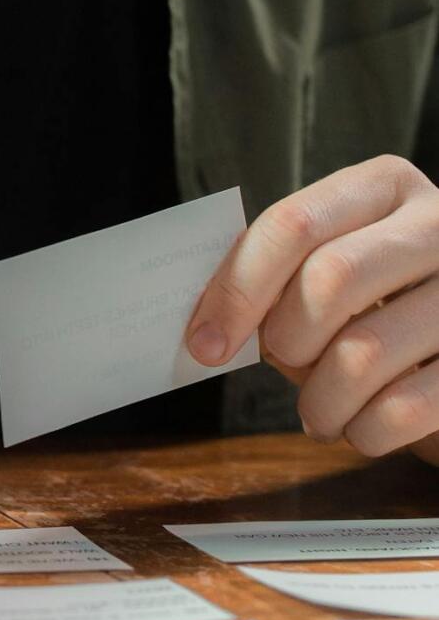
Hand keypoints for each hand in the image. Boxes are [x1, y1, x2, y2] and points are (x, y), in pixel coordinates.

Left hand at [185, 156, 438, 461]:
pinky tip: (363, 426)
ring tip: (320, 412)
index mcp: (385, 188)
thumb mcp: (327, 275)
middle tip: (286, 363)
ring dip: (321, 401)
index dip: (238, 288)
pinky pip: (404, 408)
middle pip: (331, 279)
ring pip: (365, 353)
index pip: (294, 224)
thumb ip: (275, 282)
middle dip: (287, 339)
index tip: (204, 344)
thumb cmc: (376, 309)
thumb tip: (208, 331)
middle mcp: (437, 226)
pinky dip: (365, 431)